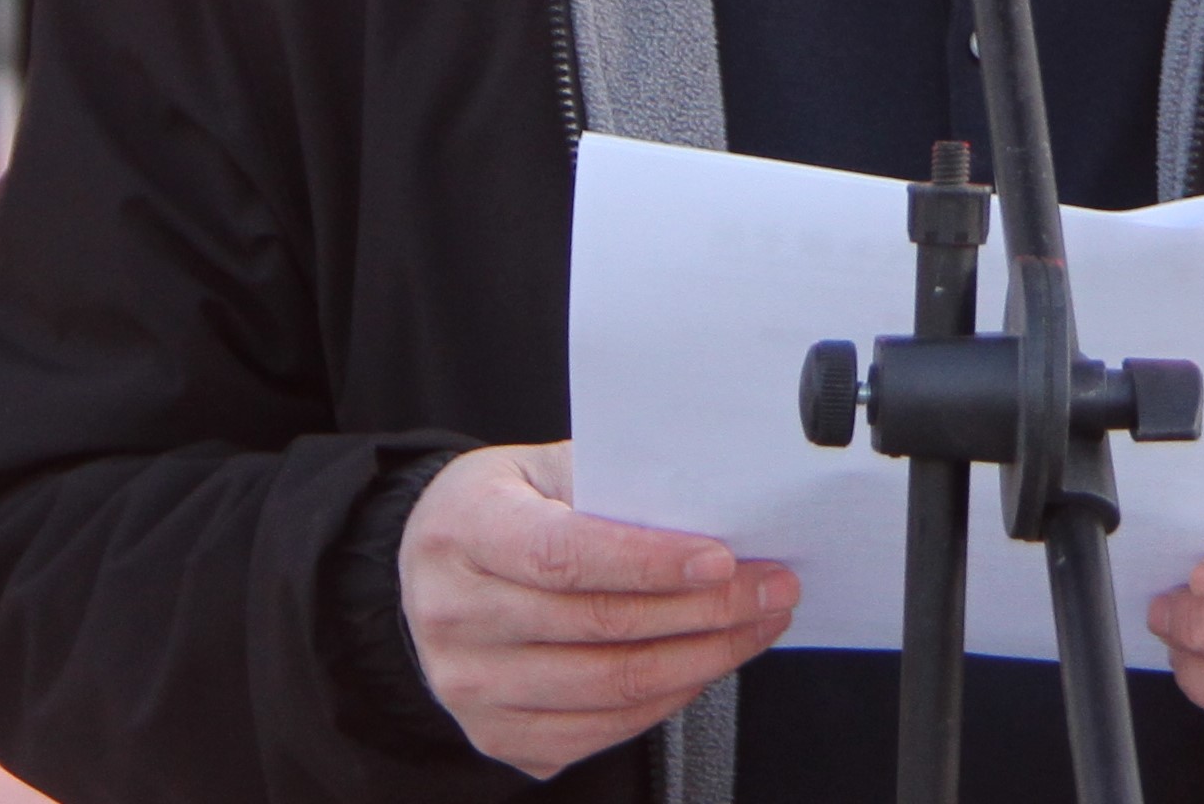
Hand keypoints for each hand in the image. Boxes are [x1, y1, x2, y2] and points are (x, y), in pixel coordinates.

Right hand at [400, 442, 796, 777]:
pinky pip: (602, 729)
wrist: (432, 570)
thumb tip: (707, 509)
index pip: (562, 554)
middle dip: (704, 609)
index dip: (647, 562)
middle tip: (771, 586)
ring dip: (702, 658)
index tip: (721, 559)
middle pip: (598, 626)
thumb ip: (610, 484)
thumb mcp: (540, 468)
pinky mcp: (498, 735)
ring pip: (609, 686)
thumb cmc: (501, 508)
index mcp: (464, 530)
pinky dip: (667, 698)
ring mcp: (472, 687)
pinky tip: (705, 663)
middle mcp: (455, 615)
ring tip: (756, 624)